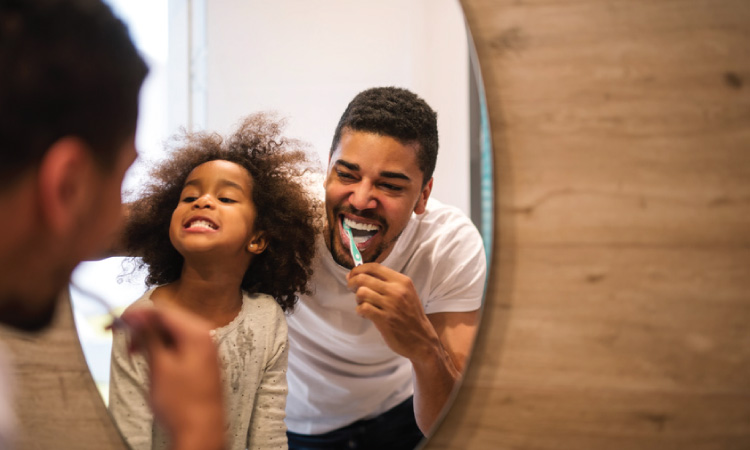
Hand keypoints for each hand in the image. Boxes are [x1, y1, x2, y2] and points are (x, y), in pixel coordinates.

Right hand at [120, 305, 225, 449]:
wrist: (201, 431)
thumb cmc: (182, 404)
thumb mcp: (159, 366)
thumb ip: (149, 337)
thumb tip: (136, 317)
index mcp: (197, 333)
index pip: (163, 311)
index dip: (138, 314)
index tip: (119, 320)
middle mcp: (205, 336)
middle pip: (168, 319)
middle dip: (143, 326)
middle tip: (122, 335)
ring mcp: (205, 349)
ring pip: (172, 332)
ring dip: (151, 337)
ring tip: (133, 351)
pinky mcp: (201, 361)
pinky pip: (179, 344)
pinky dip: (162, 347)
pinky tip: (149, 357)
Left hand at [346, 263, 439, 360]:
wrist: (421, 339)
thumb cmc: (410, 315)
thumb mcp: (405, 293)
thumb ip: (386, 283)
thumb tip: (359, 275)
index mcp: (402, 281)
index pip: (374, 267)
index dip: (359, 269)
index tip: (352, 274)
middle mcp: (396, 291)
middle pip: (364, 278)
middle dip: (352, 282)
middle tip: (351, 287)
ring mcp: (390, 305)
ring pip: (362, 292)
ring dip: (357, 298)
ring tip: (362, 303)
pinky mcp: (384, 319)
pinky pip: (363, 308)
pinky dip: (360, 310)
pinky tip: (365, 314)